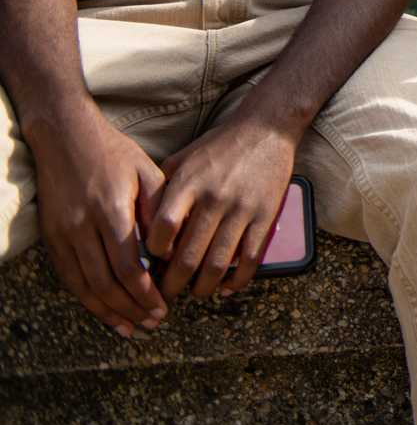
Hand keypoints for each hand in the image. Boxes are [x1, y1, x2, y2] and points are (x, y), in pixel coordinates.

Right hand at [28, 111, 168, 337]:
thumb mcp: (147, 172)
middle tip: (153, 323)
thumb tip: (170, 251)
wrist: (66, 138)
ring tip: (132, 327)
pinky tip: (104, 312)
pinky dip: (86, 299)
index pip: (128, 265)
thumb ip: (159, 211)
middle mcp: (83, 226)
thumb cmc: (115, 154)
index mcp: (112, 210)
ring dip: (109, 311)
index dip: (145, 292)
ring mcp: (63, 234)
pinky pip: (68, 277)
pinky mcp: (51, 238)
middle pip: (106, 282)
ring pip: (85, 285)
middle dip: (131, 308)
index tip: (164, 307)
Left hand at [145, 116, 297, 301]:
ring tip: (195, 293)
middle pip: (187, 256)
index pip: (163, 230)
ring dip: (202, 287)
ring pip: (217, 263)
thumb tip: (142, 225)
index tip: (151, 264)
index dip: (153, 254)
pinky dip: (237, 280)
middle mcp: (214, 199)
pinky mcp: (266, 216)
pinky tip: (226, 287)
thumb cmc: (219, 146)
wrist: (266, 129)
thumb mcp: (183, 159)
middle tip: (165, 295)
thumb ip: (161, 189)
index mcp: (189, 184)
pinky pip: (250, 258)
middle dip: (172, 284)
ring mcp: (242, 209)